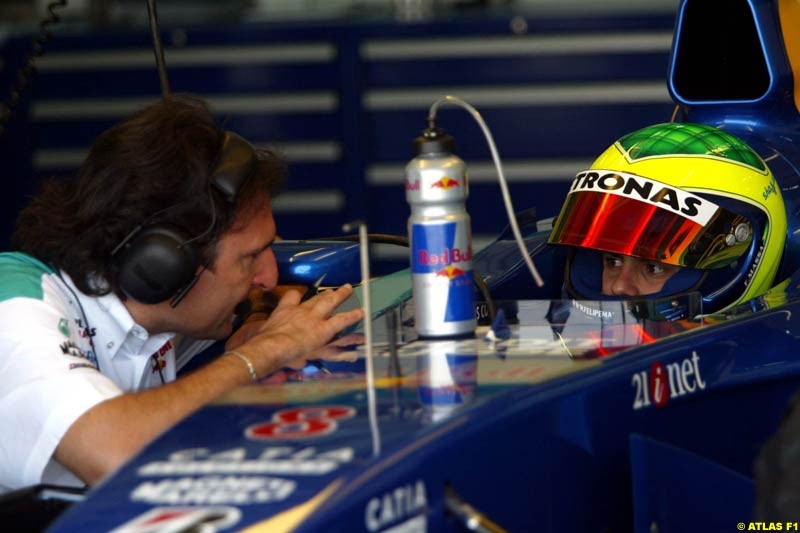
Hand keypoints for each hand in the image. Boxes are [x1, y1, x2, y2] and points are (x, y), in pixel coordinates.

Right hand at [230, 284, 363, 373]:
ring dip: (341, 295)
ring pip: (330, 302)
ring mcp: (313, 319)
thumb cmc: (261, 345)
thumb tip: (255, 348)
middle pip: (315, 298)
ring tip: (350, 290)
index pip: (291, 299)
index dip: (296, 298)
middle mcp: (300, 312)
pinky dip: (352, 316)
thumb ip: (261, 339)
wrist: (270, 347)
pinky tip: (361, 313)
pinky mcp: (324, 328)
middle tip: (337, 288)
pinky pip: (342, 320)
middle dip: (327, 293)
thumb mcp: (258, 337)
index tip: (299, 296)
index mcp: (284, 313)